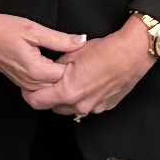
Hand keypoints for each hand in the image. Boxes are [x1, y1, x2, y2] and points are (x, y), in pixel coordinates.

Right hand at [0, 9, 81, 92]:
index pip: (66, 77)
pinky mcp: (21, 82)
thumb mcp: (34, 30)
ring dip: (60, 79)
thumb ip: (60, 39)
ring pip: (51, 89)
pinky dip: (50, 80)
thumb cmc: (3, 29)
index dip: (77, 67)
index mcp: (36, 70)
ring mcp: (24, 84)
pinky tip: (54, 67)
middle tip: (79, 60)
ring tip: (68, 63)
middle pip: (59, 87)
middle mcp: (30, 83)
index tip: (83, 56)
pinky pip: (41, 87)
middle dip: (71, 75)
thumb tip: (81, 41)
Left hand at [23, 18, 156, 117]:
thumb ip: (56, 66)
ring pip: (69, 108)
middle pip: (53, 107)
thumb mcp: (72, 53)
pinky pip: (86, 106)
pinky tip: (86, 82)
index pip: (37, 102)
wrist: (131, 55)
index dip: (29, 93)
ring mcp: (93, 108)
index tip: (28, 85)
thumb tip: (49, 70)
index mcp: (68, 92)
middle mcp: (80, 105)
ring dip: (65, 97)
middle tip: (49, 79)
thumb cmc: (104, 51)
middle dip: (48, 95)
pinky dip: (81, 97)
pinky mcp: (104, 106)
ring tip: (69, 78)